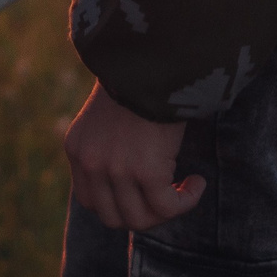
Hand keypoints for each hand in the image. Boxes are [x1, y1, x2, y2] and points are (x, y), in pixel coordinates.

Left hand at [64, 80, 204, 230]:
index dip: (119, 205)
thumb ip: (107, 147)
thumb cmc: (138, 81)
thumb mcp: (106, 116)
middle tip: (167, 196)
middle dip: (143, 214)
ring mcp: (115, 171)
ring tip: (186, 188)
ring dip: (168, 210)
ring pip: (141, 218)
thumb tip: (131, 177)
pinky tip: (198, 182)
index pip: (89, 201)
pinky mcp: (145, 172)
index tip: (143, 193)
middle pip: (113, 217)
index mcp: (77, 150)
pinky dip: (187, 200)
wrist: (151, 58)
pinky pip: (168, 206)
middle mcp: (90, 164)